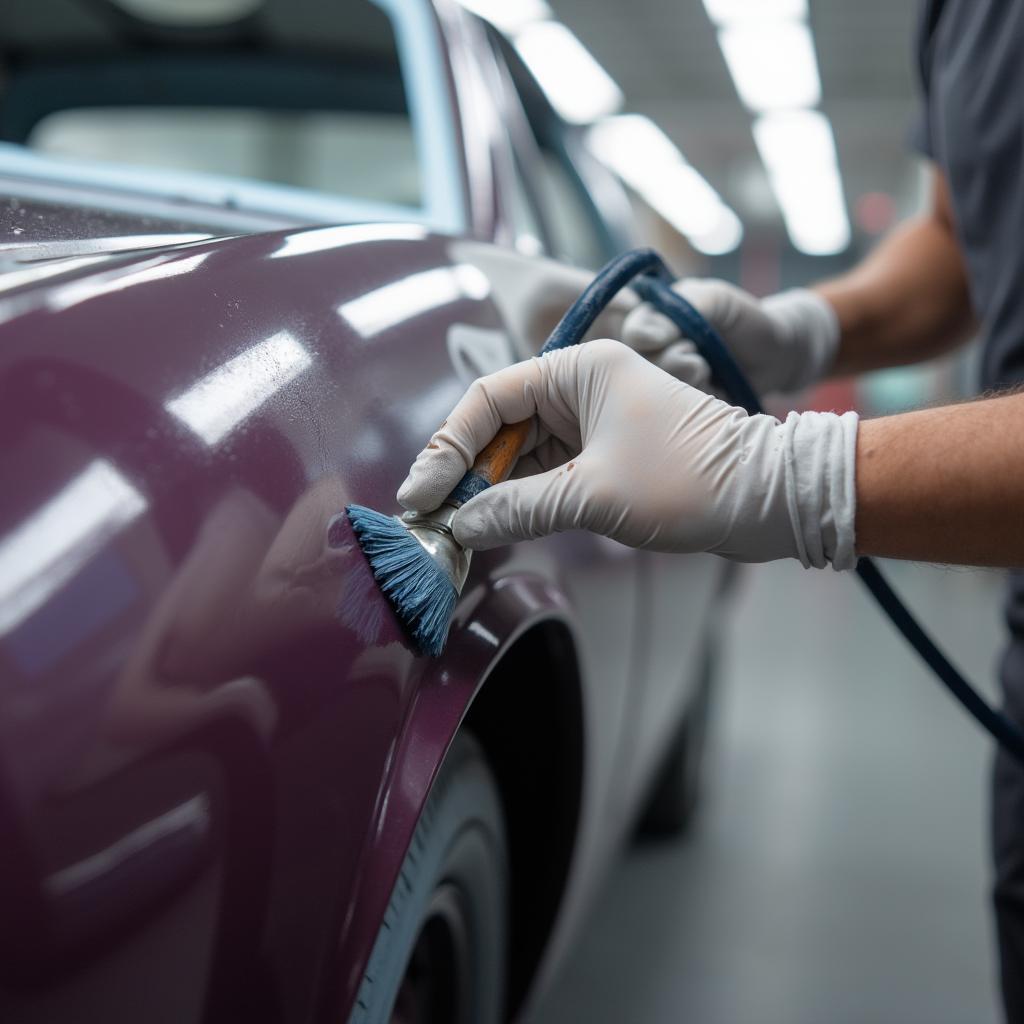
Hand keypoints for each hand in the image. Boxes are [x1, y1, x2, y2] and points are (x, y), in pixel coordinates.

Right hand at [398, 341, 857, 567]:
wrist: (769, 501)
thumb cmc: (690, 480)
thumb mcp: (592, 494)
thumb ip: (518, 508)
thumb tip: (462, 527)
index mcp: (579, 369)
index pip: (489, 399)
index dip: (449, 447)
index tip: (423, 494)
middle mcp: (582, 387)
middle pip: (500, 428)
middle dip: (465, 474)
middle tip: (432, 520)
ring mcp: (594, 423)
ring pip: (522, 455)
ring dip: (490, 492)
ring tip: (454, 533)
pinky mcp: (606, 456)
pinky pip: (547, 474)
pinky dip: (521, 501)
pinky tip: (493, 529)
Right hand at [621, 279, 839, 394]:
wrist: (776, 357)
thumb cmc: (744, 320)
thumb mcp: (716, 300)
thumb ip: (681, 307)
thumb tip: (645, 339)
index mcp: (652, 321)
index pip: (631, 331)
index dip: (648, 336)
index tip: (676, 334)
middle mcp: (650, 353)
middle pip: (637, 363)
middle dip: (673, 356)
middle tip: (698, 351)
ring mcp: (662, 382)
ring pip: (653, 387)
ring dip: (686, 375)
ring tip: (707, 368)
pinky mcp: (676, 410)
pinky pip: (672, 409)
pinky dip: (693, 398)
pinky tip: (709, 387)